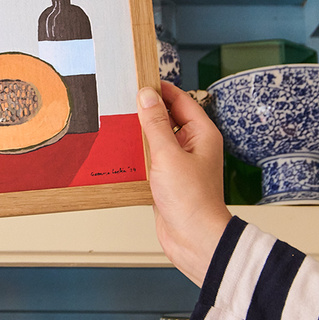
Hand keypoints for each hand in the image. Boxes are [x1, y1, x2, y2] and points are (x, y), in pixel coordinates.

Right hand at [137, 82, 231, 285]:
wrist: (194, 239)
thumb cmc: (192, 200)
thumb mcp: (168, 155)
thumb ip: (155, 124)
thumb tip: (146, 96)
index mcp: (201, 134)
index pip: (180, 100)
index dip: (159, 89)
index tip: (137, 80)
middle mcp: (192, 146)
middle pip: (167, 118)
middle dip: (145, 110)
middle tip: (121, 101)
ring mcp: (180, 163)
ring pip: (156, 138)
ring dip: (139, 133)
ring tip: (117, 123)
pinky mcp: (167, 179)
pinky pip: (150, 158)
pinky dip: (137, 154)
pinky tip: (120, 152)